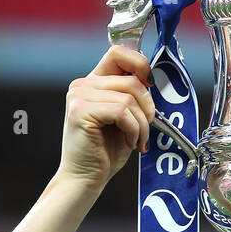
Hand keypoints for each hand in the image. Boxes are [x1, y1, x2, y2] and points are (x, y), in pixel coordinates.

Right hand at [57, 45, 156, 190]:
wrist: (85, 178)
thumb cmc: (106, 152)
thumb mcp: (124, 118)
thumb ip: (132, 96)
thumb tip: (151, 80)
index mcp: (93, 82)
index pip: (119, 53)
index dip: (141, 64)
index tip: (151, 86)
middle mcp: (82, 84)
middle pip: (131, 79)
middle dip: (148, 107)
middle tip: (147, 129)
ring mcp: (79, 96)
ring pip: (130, 97)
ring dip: (142, 123)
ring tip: (138, 141)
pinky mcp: (80, 111)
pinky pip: (122, 111)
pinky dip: (133, 130)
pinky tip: (130, 143)